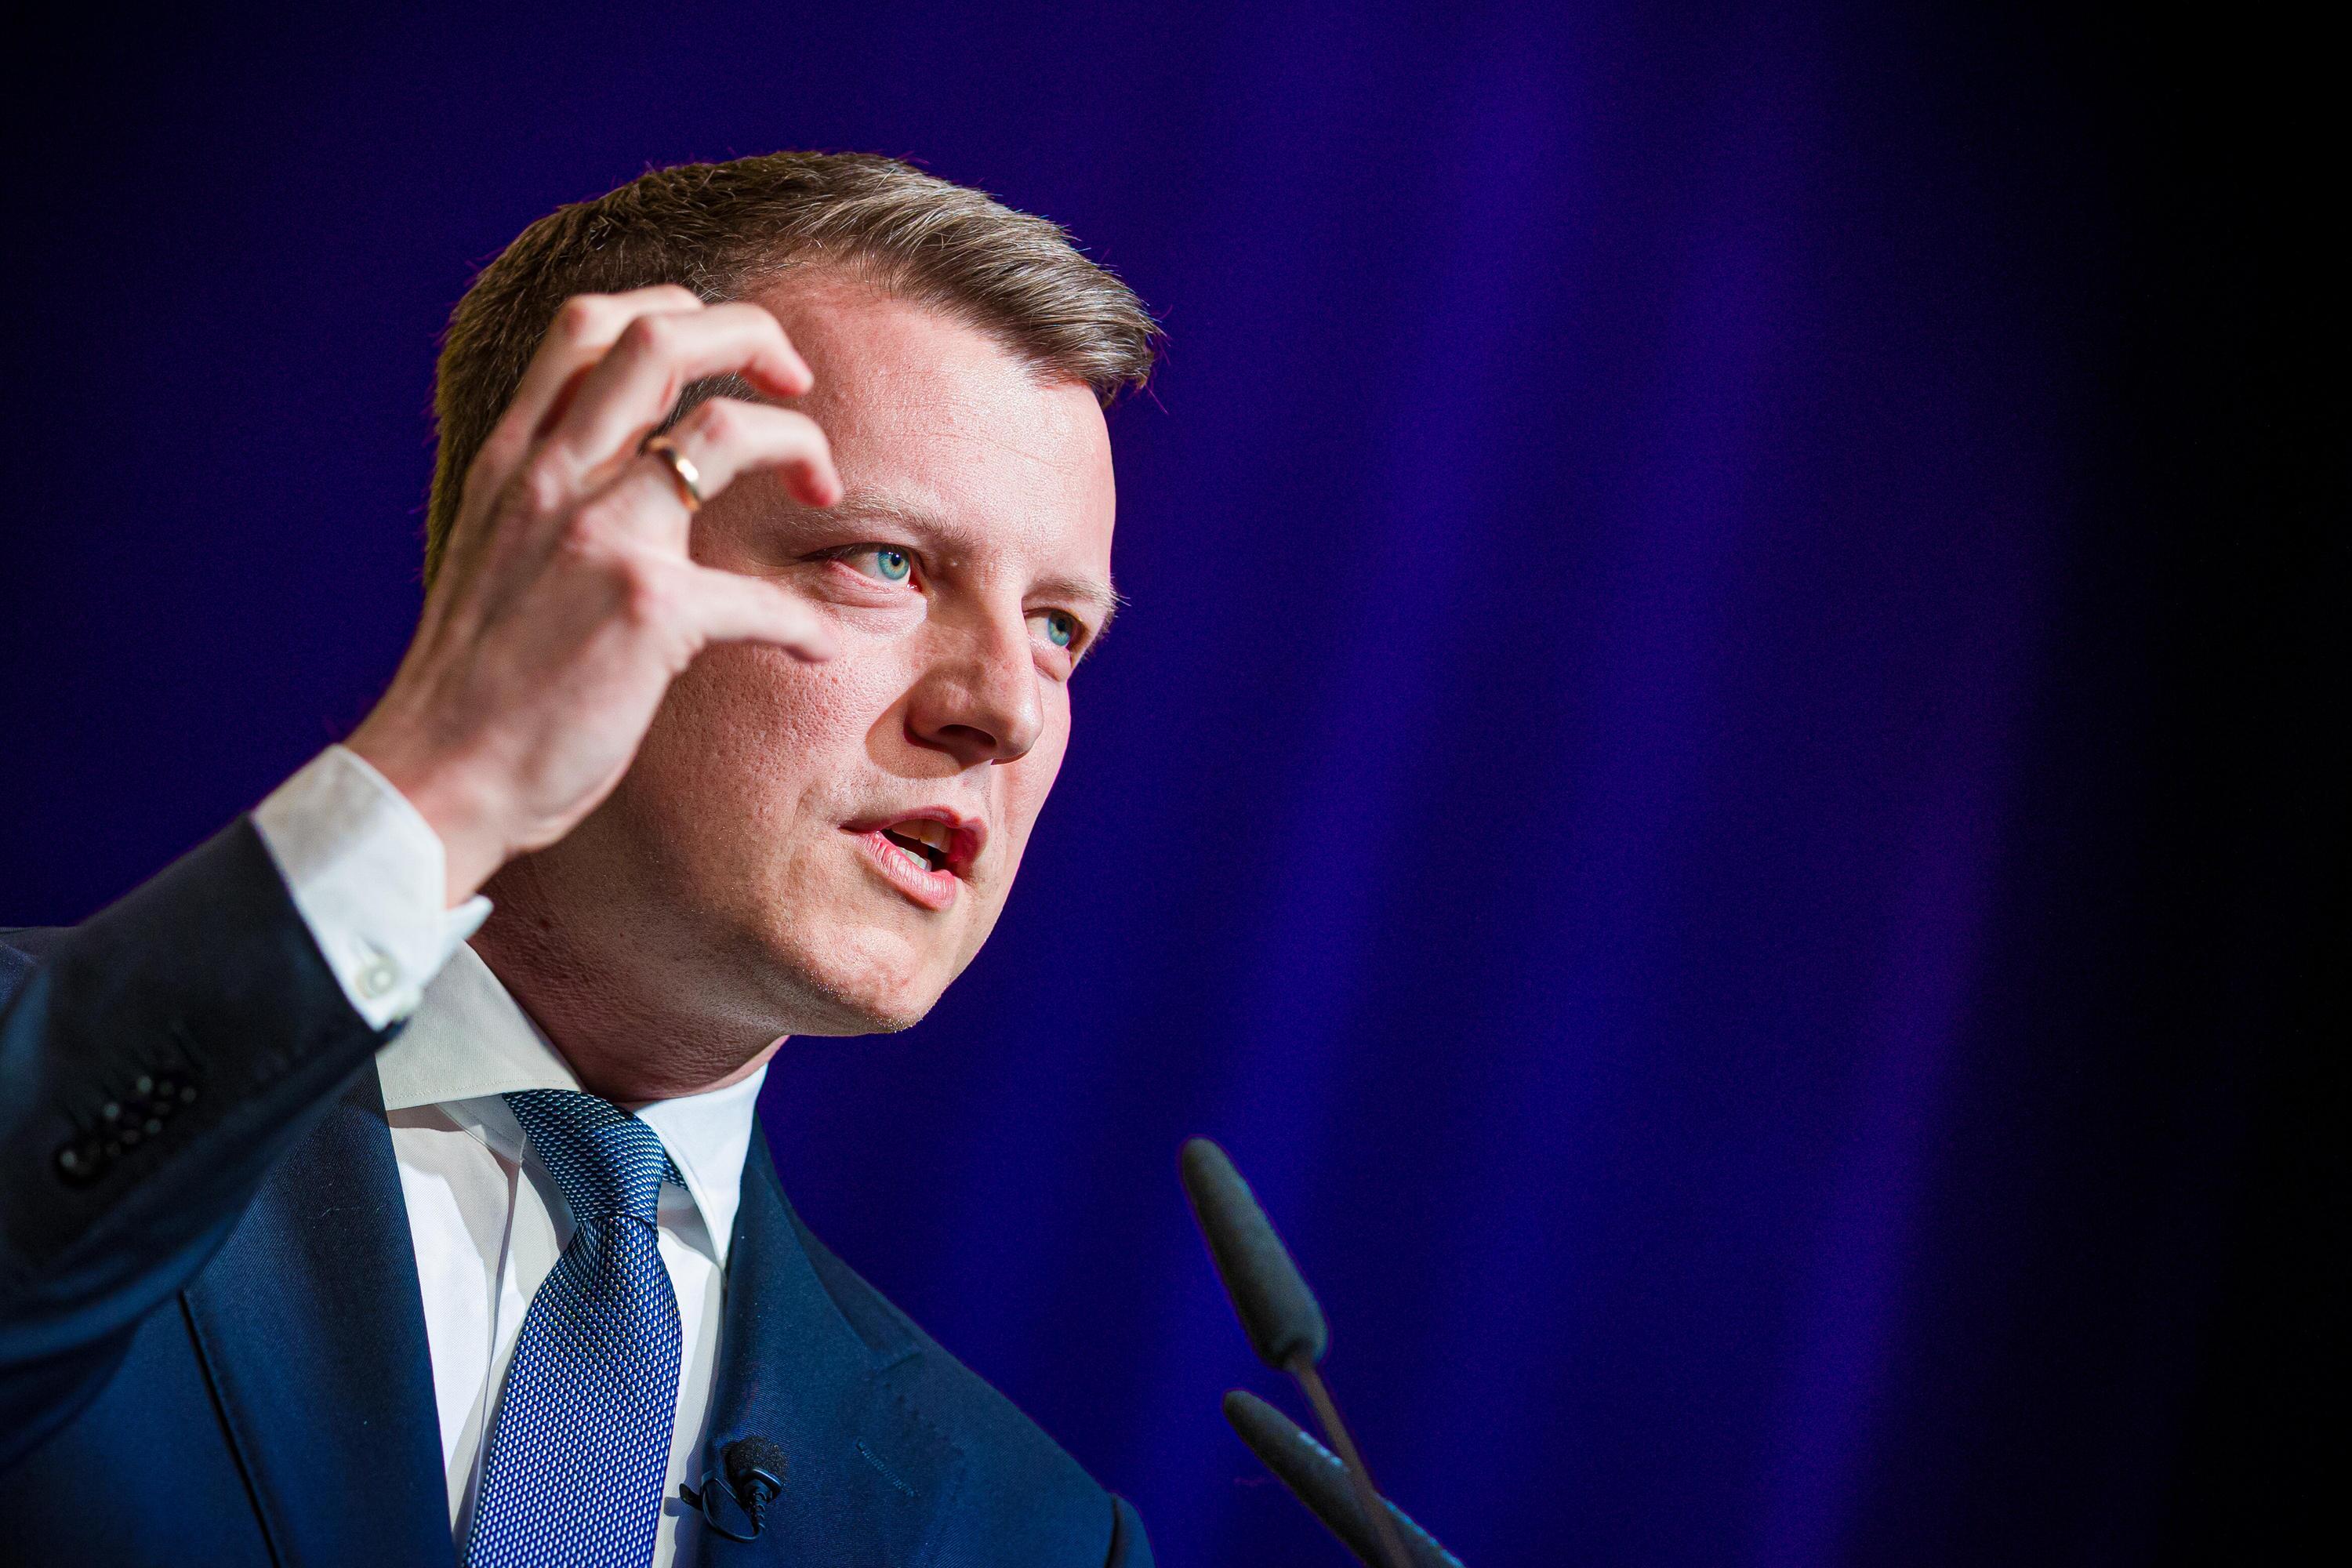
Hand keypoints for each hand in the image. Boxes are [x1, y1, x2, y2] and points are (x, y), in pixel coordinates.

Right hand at [347, 286, 840, 904]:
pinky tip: (815, 647)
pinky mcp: (647, 613)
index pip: (588, 327)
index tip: (726, 353)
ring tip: (821, 488)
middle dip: (753, 336)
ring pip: (724, 429)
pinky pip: (763, 595)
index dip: (675, 311)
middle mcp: (552, 479)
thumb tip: (623, 483)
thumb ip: (548, 504)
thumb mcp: (493, 555)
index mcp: (514, 462)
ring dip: (800, 446)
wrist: (436, 777)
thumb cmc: (473, 688)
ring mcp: (601, 538)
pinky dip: (807, 620)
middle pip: (661, 339)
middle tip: (796, 382)